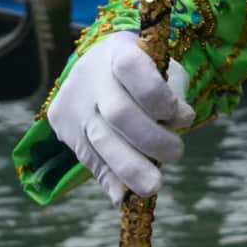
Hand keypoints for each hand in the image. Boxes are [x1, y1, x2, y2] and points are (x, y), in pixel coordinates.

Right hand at [45, 31, 194, 206]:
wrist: (99, 67)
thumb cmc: (145, 70)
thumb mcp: (164, 68)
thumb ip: (173, 94)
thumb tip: (177, 125)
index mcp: (118, 51)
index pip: (132, 69)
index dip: (159, 97)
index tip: (184, 116)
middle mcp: (90, 75)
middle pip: (118, 113)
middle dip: (151, 141)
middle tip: (175, 154)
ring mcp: (72, 102)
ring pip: (98, 142)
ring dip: (130, 169)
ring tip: (152, 186)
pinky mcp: (62, 127)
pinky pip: (88, 160)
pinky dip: (111, 181)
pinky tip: (126, 196)